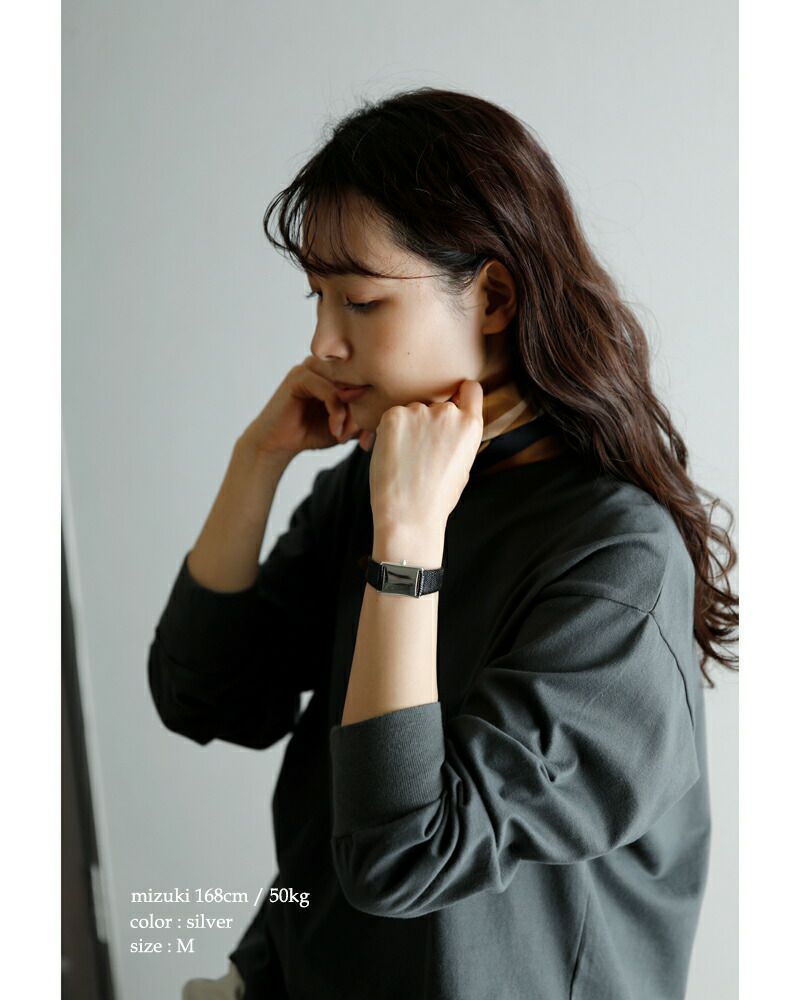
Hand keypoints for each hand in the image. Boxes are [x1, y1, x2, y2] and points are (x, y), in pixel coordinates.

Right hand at [238, 355, 371, 459]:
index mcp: (337, 371)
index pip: (367, 379)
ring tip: (347, 434)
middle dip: (364, 409)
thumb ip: (365, 414)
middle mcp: (325, 364)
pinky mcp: (299, 377)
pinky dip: (336, 411)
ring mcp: (311, 367)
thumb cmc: (312, 433)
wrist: (278, 443)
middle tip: (363, 435)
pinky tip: (335, 430)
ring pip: (346, 384)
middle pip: (359, 379)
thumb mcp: (347, 424)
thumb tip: (389, 410)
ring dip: (351, 411)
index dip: (374, 405)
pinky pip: (328, 389)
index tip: (370, 434)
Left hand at [368, 380, 483, 532]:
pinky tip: (393, 455)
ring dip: (408, 427)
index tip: (453, 402)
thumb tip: (449, 424)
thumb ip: (458, 438)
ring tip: (406, 459)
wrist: (409, 514)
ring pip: (412, 412)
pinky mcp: (393, 415)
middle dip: (428, 422)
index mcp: (470, 425)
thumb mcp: (462, 466)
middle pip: (436, 405)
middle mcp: (448, 412)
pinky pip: (393, 417)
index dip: (461, 394)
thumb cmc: (437, 498)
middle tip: (420, 452)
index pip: (471, 389)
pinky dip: (390, 432)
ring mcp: (419, 411)